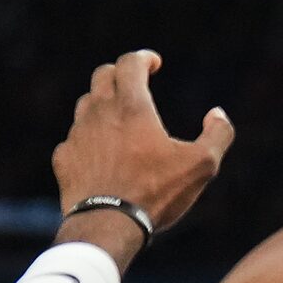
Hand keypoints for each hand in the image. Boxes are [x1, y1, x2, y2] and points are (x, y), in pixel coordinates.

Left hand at [52, 51, 234, 241]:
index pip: (130, 64)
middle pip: (103, 76)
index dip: (143, 58)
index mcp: (132, 107)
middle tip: (135, 81)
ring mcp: (77, 134)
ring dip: (103, 104)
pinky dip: (89, 138)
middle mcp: (99, 113)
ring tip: (120, 119)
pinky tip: (102, 153)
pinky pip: (75, 138)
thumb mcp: (203, 165)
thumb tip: (218, 114)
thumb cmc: (157, 192)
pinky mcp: (64, 157)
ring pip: (87, 105)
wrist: (108, 224)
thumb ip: (218, 134)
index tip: (154, 62)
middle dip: (120, 73)